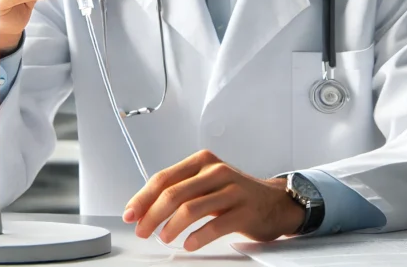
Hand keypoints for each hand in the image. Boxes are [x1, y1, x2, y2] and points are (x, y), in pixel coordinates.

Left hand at [122, 150, 304, 251]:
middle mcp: (216, 171)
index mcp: (202, 161)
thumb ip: (179, 190)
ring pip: (191, 208)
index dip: (143, 198)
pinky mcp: (245, 211)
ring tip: (164, 237)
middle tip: (142, 231)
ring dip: (171, 227)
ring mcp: (232, 190)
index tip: (130, 215)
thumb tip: (143, 209)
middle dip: (152, 215)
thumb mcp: (206, 183)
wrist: (276, 202)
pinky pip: (215, 225)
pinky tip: (189, 244)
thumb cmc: (235, 194)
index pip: (163, 178)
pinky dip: (198, 237)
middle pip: (174, 193)